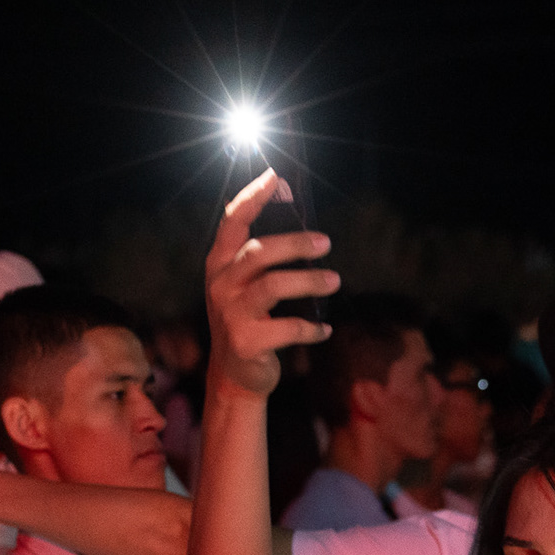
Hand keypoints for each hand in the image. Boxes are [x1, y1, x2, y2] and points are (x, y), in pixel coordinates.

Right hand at [204, 169, 339, 396]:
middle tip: (326, 243)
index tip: (277, 176)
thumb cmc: (247, 321)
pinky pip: (287, 328)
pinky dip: (311, 328)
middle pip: (259, 253)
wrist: (235, 377)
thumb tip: (303, 224)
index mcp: (219, 265)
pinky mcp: (246, 342)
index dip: (253, 197)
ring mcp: (230, 314)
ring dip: (309, 281)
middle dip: (295, 243)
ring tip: (335, 281)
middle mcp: (220, 285)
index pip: (232, 222)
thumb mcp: (243, 286)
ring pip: (273, 286)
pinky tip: (324, 329)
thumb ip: (260, 257)